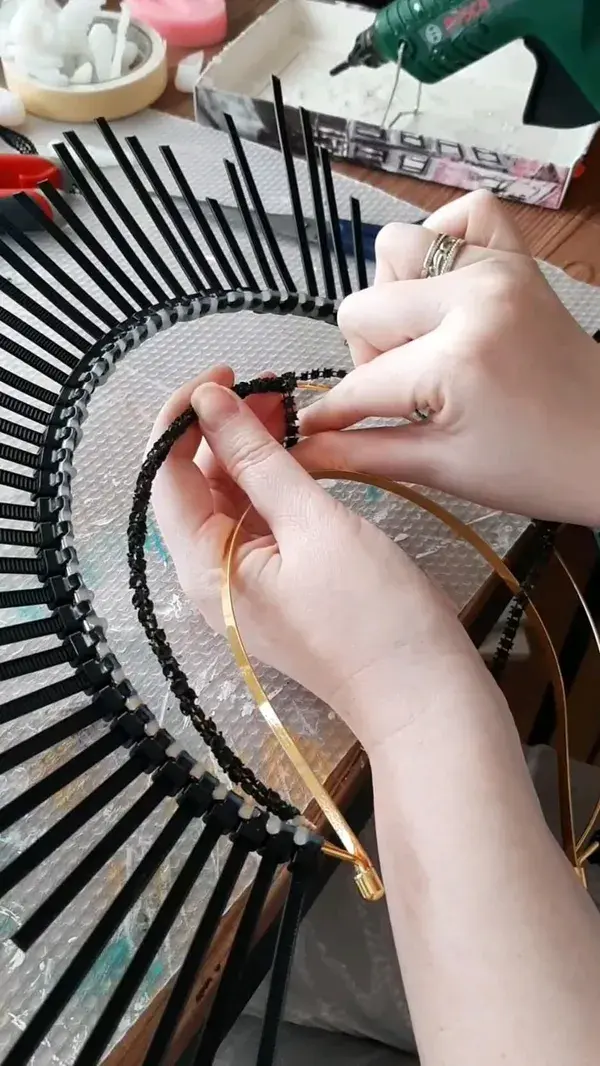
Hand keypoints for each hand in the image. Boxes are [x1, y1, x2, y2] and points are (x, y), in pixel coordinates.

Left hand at [149, 368, 491, 753]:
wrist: (423, 695)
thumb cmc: (373, 614)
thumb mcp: (314, 523)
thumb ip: (256, 458)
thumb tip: (208, 401)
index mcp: (202, 565)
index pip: (164, 474)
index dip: (183, 415)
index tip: (224, 371)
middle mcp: (209, 576)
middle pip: (193, 484)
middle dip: (220, 429)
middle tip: (268, 384)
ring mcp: (242, 583)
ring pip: (227, 499)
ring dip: (248, 451)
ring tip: (285, 407)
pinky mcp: (274, 584)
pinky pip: (257, 521)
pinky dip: (271, 482)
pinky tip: (297, 452)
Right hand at [298, 191, 599, 526]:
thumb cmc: (540, 467)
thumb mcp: (442, 469)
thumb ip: (362, 452)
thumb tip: (303, 448)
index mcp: (456, 362)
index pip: (360, 383)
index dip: (331, 414)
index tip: (314, 427)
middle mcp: (475, 300)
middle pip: (363, 308)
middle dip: (369, 357)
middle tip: (401, 391)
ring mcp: (498, 269)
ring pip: (397, 248)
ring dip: (395, 296)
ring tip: (422, 340)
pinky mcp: (518, 257)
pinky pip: (464, 213)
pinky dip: (444, 242)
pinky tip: (447, 291)